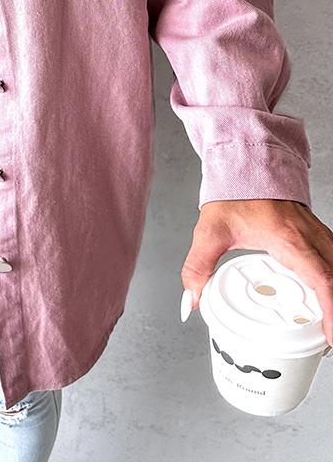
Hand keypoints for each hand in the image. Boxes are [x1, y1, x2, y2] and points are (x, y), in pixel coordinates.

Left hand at [180, 199, 332, 344]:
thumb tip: (190, 300)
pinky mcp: (317, 237)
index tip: (331, 336)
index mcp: (289, 240)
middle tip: (328, 342)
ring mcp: (318, 236)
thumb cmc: (234, 194)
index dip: (331, 311)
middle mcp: (311, 239)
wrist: (247, 166)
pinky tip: (327, 299)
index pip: (322, 279)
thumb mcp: (210, 232)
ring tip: (328, 328)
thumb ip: (197, 268)